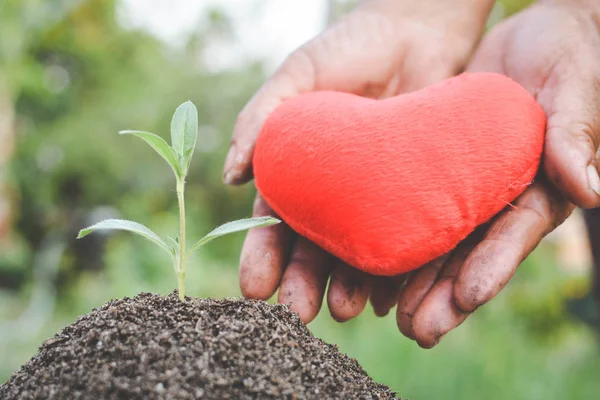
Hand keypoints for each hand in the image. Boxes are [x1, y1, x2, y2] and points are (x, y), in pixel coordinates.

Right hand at [223, 0, 494, 322]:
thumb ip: (261, 118)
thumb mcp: (298, 74)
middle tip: (298, 312)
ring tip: (344, 309)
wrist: (420, 28)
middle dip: (303, 282)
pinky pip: (406, 240)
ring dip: (348, 285)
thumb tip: (231, 175)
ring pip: (357, 253)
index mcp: (300, 172)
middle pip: (314, 248)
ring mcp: (377, 199)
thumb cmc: (351, 46)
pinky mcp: (418, 196)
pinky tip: (390, 296)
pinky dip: (397, 270)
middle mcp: (336, 193)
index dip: (262, 255)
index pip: (275, 222)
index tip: (254, 288)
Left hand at [397, 0, 599, 347]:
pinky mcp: (438, 173)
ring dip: (416, 282)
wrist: (525, 37)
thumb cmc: (561, 53)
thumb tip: (590, 189)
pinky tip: (372, 270)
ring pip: (439, 243)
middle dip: (447, 295)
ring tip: (392, 318)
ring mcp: (468, 190)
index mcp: (539, 186)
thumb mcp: (571, 85)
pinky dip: (395, 240)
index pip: (515, 234)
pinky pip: (414, 210)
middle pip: (473, 254)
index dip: (493, 266)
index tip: (468, 297)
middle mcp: (501, 198)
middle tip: (419, 331)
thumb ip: (573, 132)